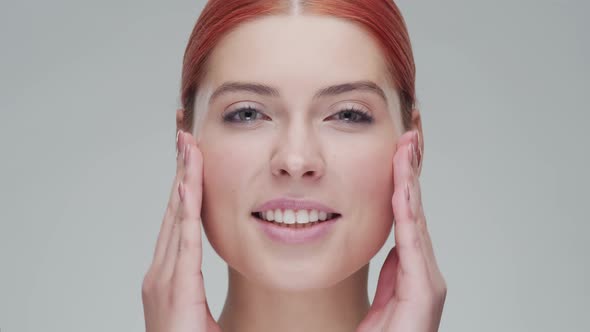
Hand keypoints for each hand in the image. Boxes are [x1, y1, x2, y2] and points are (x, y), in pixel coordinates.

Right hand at [141, 131, 220, 331]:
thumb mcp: (198, 314)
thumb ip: (203, 292)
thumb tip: (226, 274)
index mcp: (169, 276)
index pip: (179, 220)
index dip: (185, 186)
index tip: (191, 158)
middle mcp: (161, 272)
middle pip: (173, 211)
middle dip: (181, 172)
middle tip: (187, 137)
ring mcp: (163, 280)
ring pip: (176, 219)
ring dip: (183, 181)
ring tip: (188, 147)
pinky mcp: (174, 290)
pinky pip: (183, 244)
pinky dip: (183, 214)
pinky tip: (187, 189)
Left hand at [358, 130, 446, 331]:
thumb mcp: (383, 298)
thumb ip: (391, 274)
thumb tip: (392, 250)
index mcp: (413, 270)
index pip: (407, 216)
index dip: (404, 182)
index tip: (399, 152)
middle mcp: (424, 270)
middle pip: (415, 211)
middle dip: (411, 172)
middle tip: (408, 135)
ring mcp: (427, 280)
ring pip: (415, 220)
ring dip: (409, 182)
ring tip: (406, 149)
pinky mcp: (423, 291)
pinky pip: (411, 244)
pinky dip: (407, 214)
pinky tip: (402, 189)